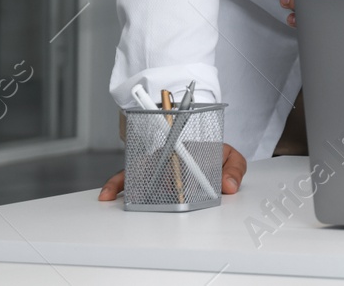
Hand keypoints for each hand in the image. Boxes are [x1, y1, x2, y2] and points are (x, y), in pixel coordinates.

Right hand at [98, 142, 245, 200]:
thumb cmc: (219, 155)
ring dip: (127, 183)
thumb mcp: (233, 158)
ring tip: (110, 194)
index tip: (168, 174)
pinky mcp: (149, 176)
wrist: (210, 155)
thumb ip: (235, 169)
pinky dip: (117, 185)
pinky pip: (130, 180)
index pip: (176, 152)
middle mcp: (170, 155)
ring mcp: (158, 166)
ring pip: (138, 172)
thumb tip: (229, 186)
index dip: (171, 163)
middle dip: (146, 178)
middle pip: (152, 164)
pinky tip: (107, 195)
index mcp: (189, 148)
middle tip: (144, 192)